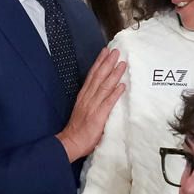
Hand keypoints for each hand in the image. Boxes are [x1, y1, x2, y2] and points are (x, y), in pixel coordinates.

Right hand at [57, 47, 127, 161]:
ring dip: (114, 74)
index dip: (99, 63)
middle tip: (115, 51)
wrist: (71, 142)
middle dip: (107, 63)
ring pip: (104, 86)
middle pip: (98, 77)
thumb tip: (104, 93)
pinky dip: (115, 93)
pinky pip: (108, 102)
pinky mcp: (98, 116)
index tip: (105, 52)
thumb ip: (92, 101)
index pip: (92, 76)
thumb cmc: (78, 129)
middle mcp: (87, 98)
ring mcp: (93, 106)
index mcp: (84, 96)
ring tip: (122, 63)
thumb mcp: (83, 110)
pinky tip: (122, 85)